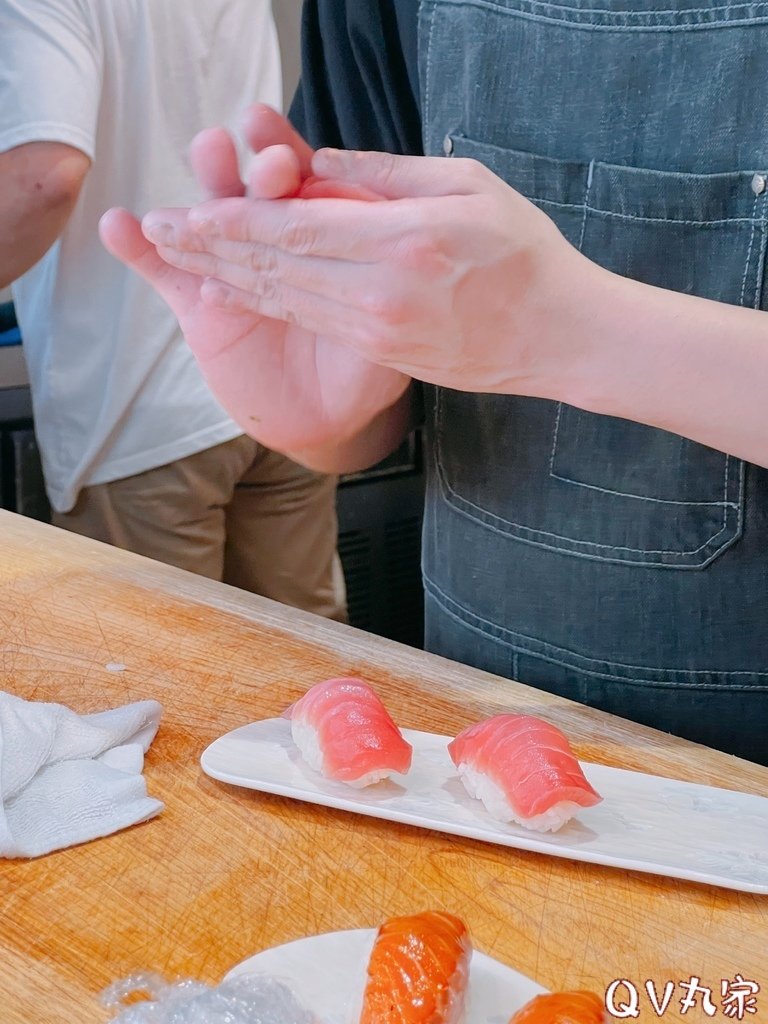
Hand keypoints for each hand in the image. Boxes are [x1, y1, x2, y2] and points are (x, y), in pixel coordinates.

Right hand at [99, 107, 409, 455]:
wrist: (326, 418)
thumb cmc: (364, 369)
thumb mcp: (384, 329)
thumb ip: (380, 291)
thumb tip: (383, 236)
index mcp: (321, 242)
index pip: (305, 195)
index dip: (291, 168)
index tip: (281, 149)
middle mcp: (272, 245)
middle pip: (254, 199)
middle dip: (246, 175)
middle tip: (243, 158)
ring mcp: (231, 271)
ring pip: (208, 229)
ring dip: (194, 201)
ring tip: (181, 186)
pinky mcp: (198, 307)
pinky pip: (164, 275)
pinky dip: (137, 251)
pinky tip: (116, 226)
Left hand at [145, 146, 603, 398]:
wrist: (557, 336)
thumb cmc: (523, 253)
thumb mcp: (469, 185)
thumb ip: (387, 174)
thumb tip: (318, 164)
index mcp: (402, 242)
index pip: (293, 230)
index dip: (229, 221)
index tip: (182, 211)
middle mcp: (380, 294)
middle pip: (273, 268)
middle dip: (207, 249)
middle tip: (156, 230)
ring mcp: (378, 331)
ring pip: (284, 299)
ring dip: (225, 278)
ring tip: (178, 258)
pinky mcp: (382, 353)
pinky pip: (310, 322)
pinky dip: (265, 302)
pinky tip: (234, 289)